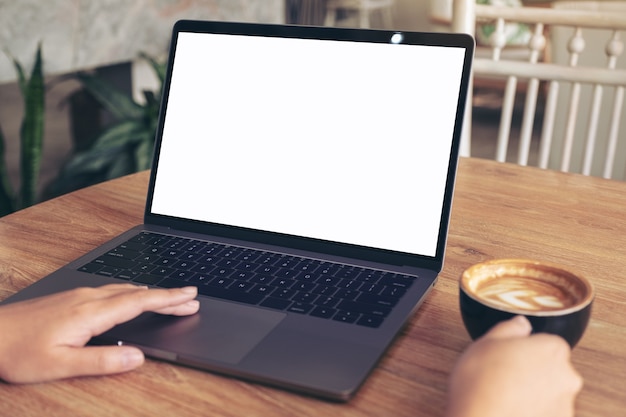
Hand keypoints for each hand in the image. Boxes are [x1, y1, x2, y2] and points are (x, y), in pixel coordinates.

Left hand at [0, 284, 198, 383]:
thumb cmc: (17, 350)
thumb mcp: (60, 364)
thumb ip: (102, 360)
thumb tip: (137, 356)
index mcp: (91, 312)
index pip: (140, 301)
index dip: (168, 299)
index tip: (190, 296)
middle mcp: (88, 298)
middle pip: (138, 292)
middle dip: (167, 295)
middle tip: (191, 298)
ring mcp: (79, 295)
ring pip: (125, 289)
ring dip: (151, 294)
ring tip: (169, 299)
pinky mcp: (70, 298)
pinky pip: (112, 290)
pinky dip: (132, 293)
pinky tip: (131, 297)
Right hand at [446, 316, 582, 416]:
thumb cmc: (481, 382)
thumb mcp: (486, 341)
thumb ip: (509, 328)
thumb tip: (521, 323)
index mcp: (552, 349)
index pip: (548, 342)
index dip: (526, 349)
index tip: (510, 355)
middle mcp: (566, 377)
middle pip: (553, 368)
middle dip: (533, 371)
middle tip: (504, 375)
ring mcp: (564, 405)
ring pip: (549, 394)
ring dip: (533, 394)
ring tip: (503, 396)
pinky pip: (544, 414)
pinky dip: (531, 412)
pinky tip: (509, 410)